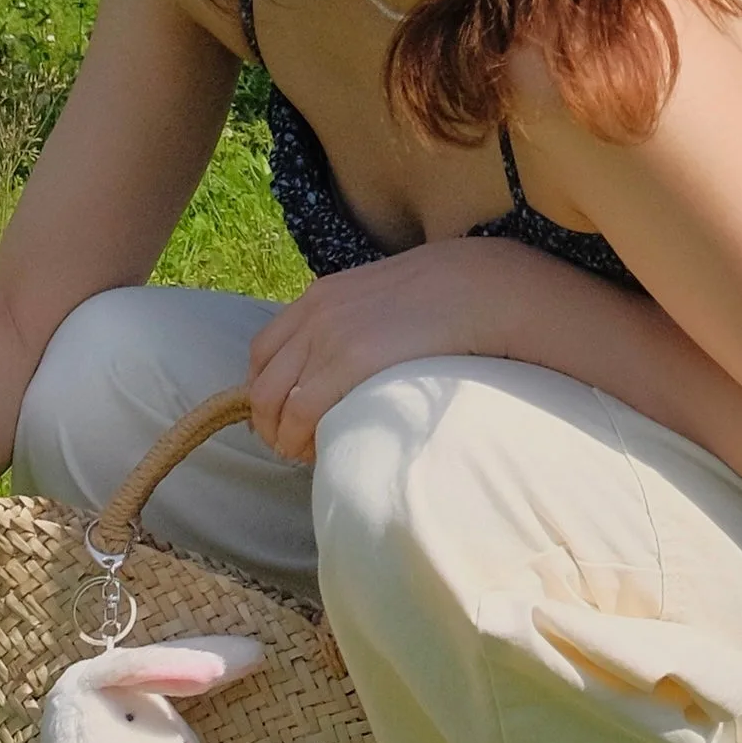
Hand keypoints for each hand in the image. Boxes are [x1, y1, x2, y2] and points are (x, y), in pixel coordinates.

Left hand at [245, 238, 534, 461]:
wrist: (479, 287)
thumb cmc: (443, 298)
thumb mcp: (381, 297)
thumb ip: (355, 321)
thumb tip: (346, 363)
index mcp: (319, 297)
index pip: (264, 351)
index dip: (266, 391)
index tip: (282, 417)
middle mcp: (314, 315)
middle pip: (261, 381)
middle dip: (267, 422)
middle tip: (290, 446)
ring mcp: (329, 338)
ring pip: (274, 401)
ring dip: (281, 436)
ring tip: (304, 454)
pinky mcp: (350, 362)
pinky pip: (302, 411)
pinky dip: (300, 438)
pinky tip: (318, 452)